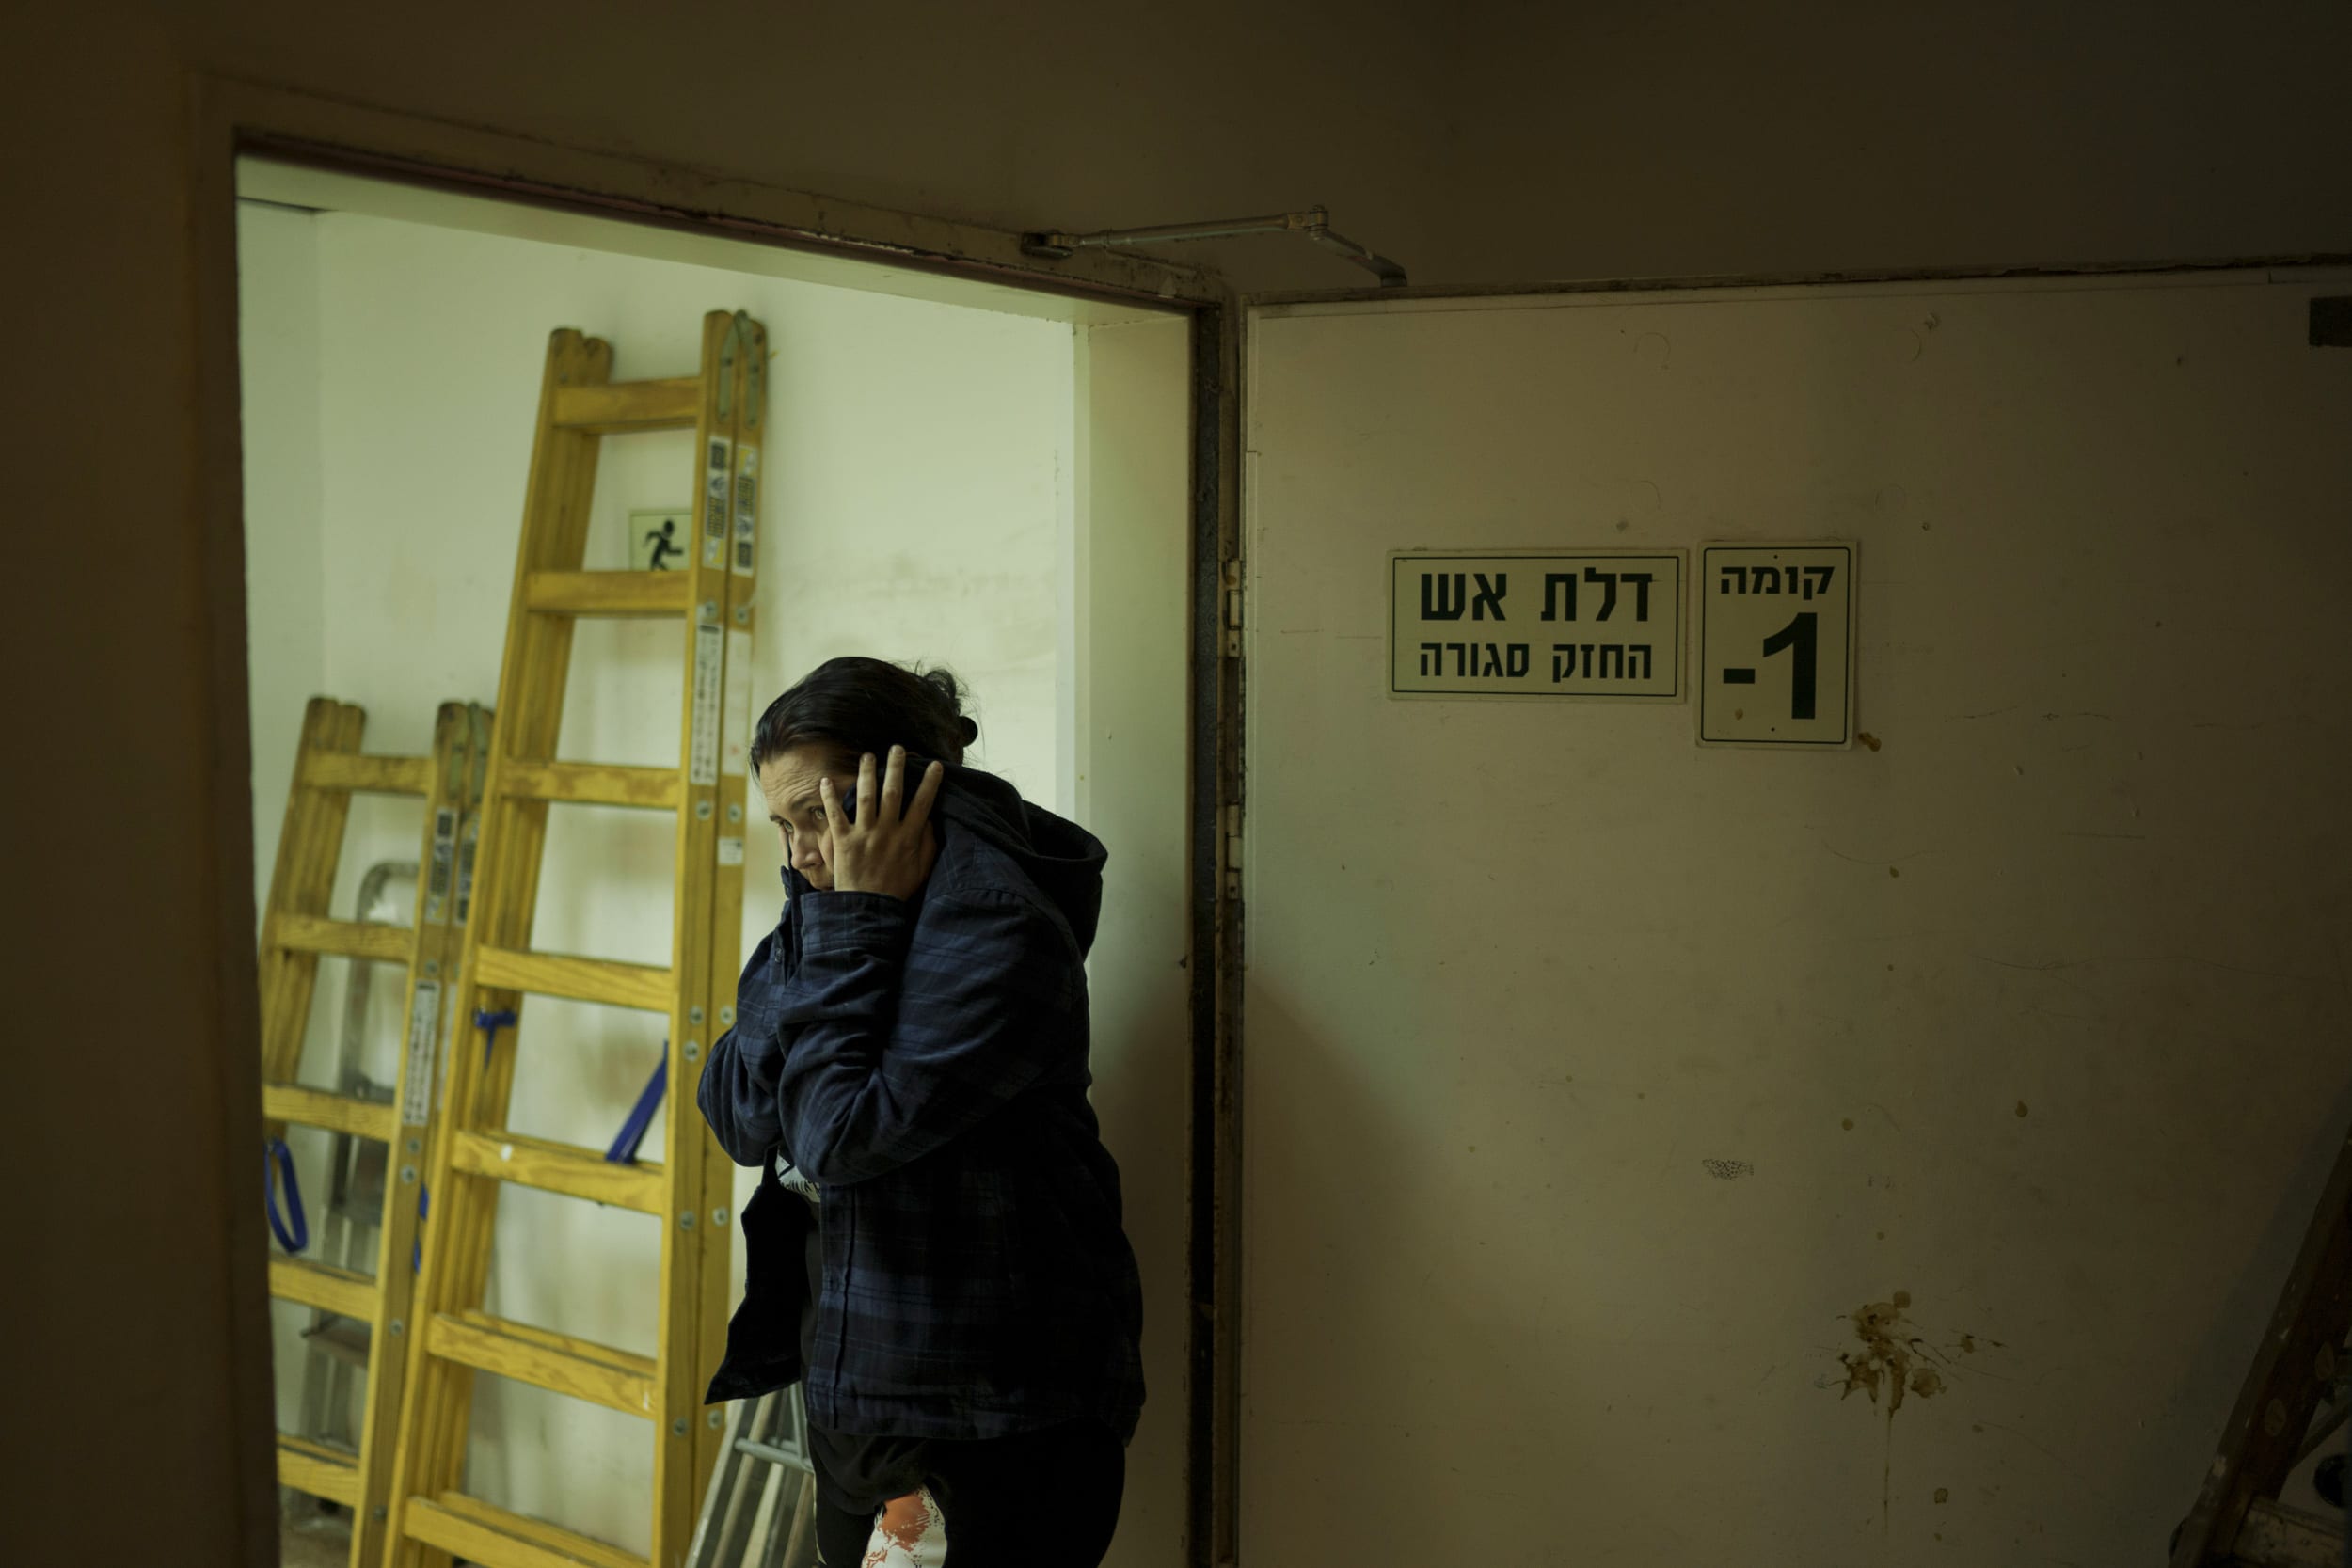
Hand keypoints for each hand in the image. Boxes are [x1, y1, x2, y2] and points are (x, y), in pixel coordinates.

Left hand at [821, 746, 943, 899]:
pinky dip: (830, 797)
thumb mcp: (922, 869)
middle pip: (893, 792)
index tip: (934, 765)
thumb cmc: (897, 889)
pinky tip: (826, 780)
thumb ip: (929, 844)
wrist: (869, 909)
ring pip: (866, 797)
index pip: (922, 803)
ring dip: (867, 774)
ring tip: (868, 756)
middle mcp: (886, 831)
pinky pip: (835, 815)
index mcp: (907, 838)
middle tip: (897, 748)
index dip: (929, 783)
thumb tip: (931, 821)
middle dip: (896, 768)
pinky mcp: (842, 841)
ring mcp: (863, 835)